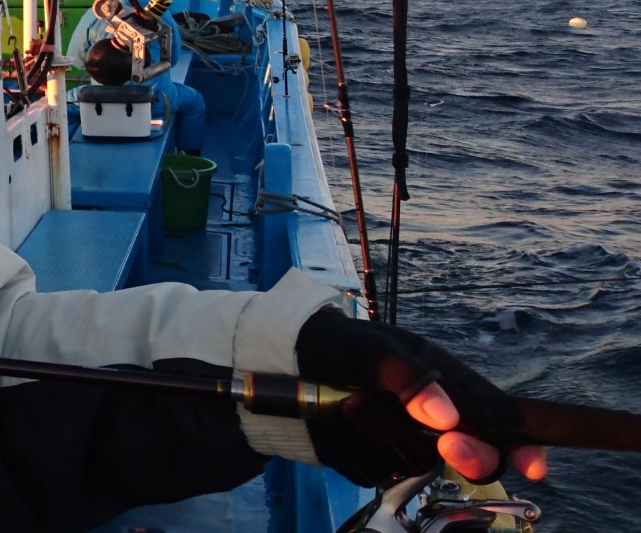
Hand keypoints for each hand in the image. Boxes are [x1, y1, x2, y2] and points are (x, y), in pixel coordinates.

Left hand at [296, 310, 547, 485]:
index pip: (499, 420)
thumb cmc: (334, 346)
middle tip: (448, 443)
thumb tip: (447, 418)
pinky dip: (351, 447)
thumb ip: (407, 377)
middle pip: (474, 458)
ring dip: (380, 433)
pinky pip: (373, 471)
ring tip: (351, 400)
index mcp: (446, 384)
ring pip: (416, 463)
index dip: (523, 445)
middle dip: (467, 454)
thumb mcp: (369, 348)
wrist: (282, 364)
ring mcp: (402, 444)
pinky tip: (336, 421)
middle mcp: (432, 420)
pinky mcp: (371, 464)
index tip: (534, 465)